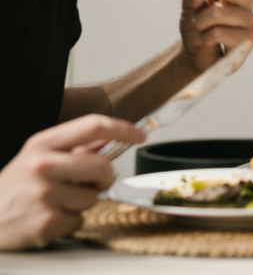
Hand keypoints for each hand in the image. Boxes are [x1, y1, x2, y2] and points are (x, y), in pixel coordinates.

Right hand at [0, 115, 145, 250]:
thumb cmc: (16, 185)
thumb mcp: (38, 156)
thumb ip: (75, 146)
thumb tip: (110, 137)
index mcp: (43, 143)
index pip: (94, 125)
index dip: (123, 129)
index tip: (140, 135)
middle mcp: (43, 165)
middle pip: (102, 165)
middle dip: (104, 177)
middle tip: (91, 182)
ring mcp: (44, 194)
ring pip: (93, 196)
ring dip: (83, 201)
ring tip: (57, 200)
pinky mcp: (46, 221)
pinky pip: (80, 219)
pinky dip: (70, 221)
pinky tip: (49, 216)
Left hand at [179, 0, 252, 73]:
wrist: (198, 59)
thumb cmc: (197, 30)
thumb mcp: (189, 5)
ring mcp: (249, 18)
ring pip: (217, 11)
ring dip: (199, 22)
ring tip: (200, 29)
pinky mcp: (249, 38)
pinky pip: (218, 33)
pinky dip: (206, 38)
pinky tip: (209, 42)